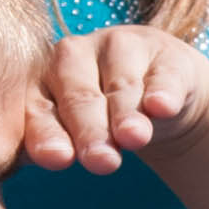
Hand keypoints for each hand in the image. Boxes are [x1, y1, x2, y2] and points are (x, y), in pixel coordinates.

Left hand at [21, 25, 208, 173]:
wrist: (160, 97)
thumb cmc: (102, 118)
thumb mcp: (77, 135)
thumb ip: (63, 148)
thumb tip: (55, 159)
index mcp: (43, 79)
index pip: (40, 111)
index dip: (48, 135)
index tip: (59, 159)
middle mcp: (77, 55)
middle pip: (80, 97)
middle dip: (90, 130)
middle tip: (100, 160)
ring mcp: (124, 48)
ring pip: (122, 86)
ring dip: (126, 112)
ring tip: (132, 137)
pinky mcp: (168, 55)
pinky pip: (165, 75)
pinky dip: (163, 91)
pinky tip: (161, 107)